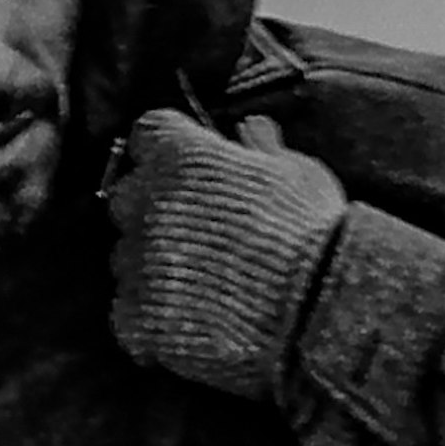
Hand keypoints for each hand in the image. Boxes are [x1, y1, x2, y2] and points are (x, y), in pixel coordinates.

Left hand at [106, 107, 343, 401]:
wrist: (319, 309)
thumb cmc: (315, 233)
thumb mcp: (299, 174)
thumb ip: (264, 148)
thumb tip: (250, 127)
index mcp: (184, 157)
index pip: (148, 135)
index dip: (168, 150)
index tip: (186, 164)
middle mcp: (149, 205)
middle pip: (128, 196)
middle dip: (154, 208)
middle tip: (194, 228)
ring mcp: (140, 264)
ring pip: (125, 256)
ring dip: (152, 264)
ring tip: (198, 282)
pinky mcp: (142, 317)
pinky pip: (126, 312)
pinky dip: (149, 315)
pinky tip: (185, 318)